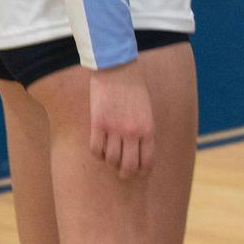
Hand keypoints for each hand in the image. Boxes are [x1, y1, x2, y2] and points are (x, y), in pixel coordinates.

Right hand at [88, 61, 154, 177]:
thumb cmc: (134, 88)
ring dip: (111, 161)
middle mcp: (132, 132)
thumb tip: (139, 149)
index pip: (147, 159)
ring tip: (111, 157)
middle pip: (128, 165)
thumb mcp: (147, 110)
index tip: (139, 174)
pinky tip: (100, 148)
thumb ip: (143, 129)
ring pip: (111, 159)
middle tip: (123, 173)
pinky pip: (96, 149)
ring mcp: (114, 129)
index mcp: (148, 128)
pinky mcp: (98, 124)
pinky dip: (97, 153)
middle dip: (126, 173)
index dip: (143, 171)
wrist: (118, 69)